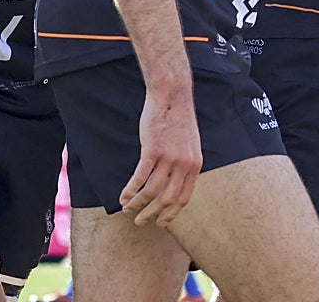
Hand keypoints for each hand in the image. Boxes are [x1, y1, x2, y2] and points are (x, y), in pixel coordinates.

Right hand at [119, 89, 201, 226]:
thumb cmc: (178, 119)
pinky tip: (123, 196)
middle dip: (152, 214)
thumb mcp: (190, 144)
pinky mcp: (153, 150)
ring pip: (152, 191)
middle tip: (140, 221)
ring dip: (138, 204)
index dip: (171, 213)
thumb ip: (185, 164)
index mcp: (194, 165)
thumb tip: (174, 182)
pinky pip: (140, 177)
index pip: (184, 198)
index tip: (161, 222)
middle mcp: (184, 164)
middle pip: (167, 199)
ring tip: (128, 209)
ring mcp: (169, 158)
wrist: (172, 96)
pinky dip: (130, 190)